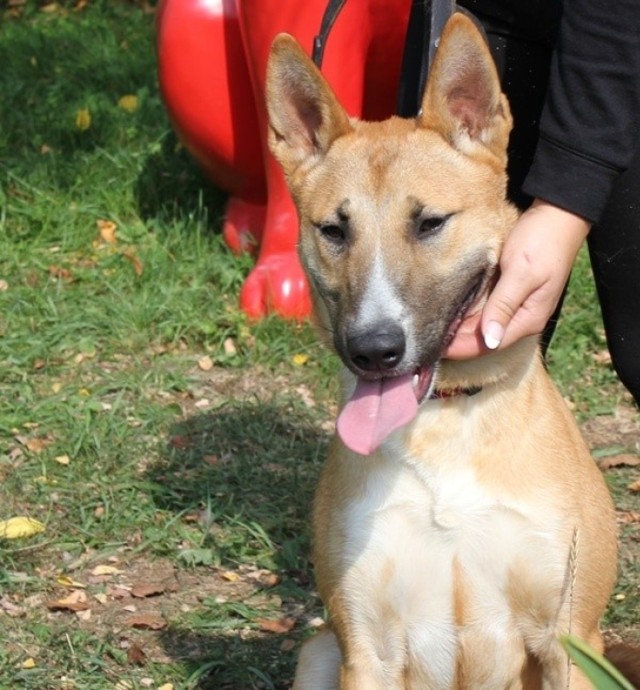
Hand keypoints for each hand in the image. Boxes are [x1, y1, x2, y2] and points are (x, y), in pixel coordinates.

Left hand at [445, 199, 590, 358]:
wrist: (559, 213)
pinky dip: (468, 314)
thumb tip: (490, 340)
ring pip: (483, 326)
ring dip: (460, 330)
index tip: (433, 350)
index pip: (488, 345)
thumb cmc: (542, 240)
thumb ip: (503, 306)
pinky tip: (450, 312)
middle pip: (484, 339)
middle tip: (426, 340)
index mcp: (528, 318)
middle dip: (456, 343)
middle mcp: (522, 317)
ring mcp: (516, 305)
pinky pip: (485, 310)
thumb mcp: (520, 272)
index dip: (460, 350)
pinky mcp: (509, 291)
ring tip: (431, 330)